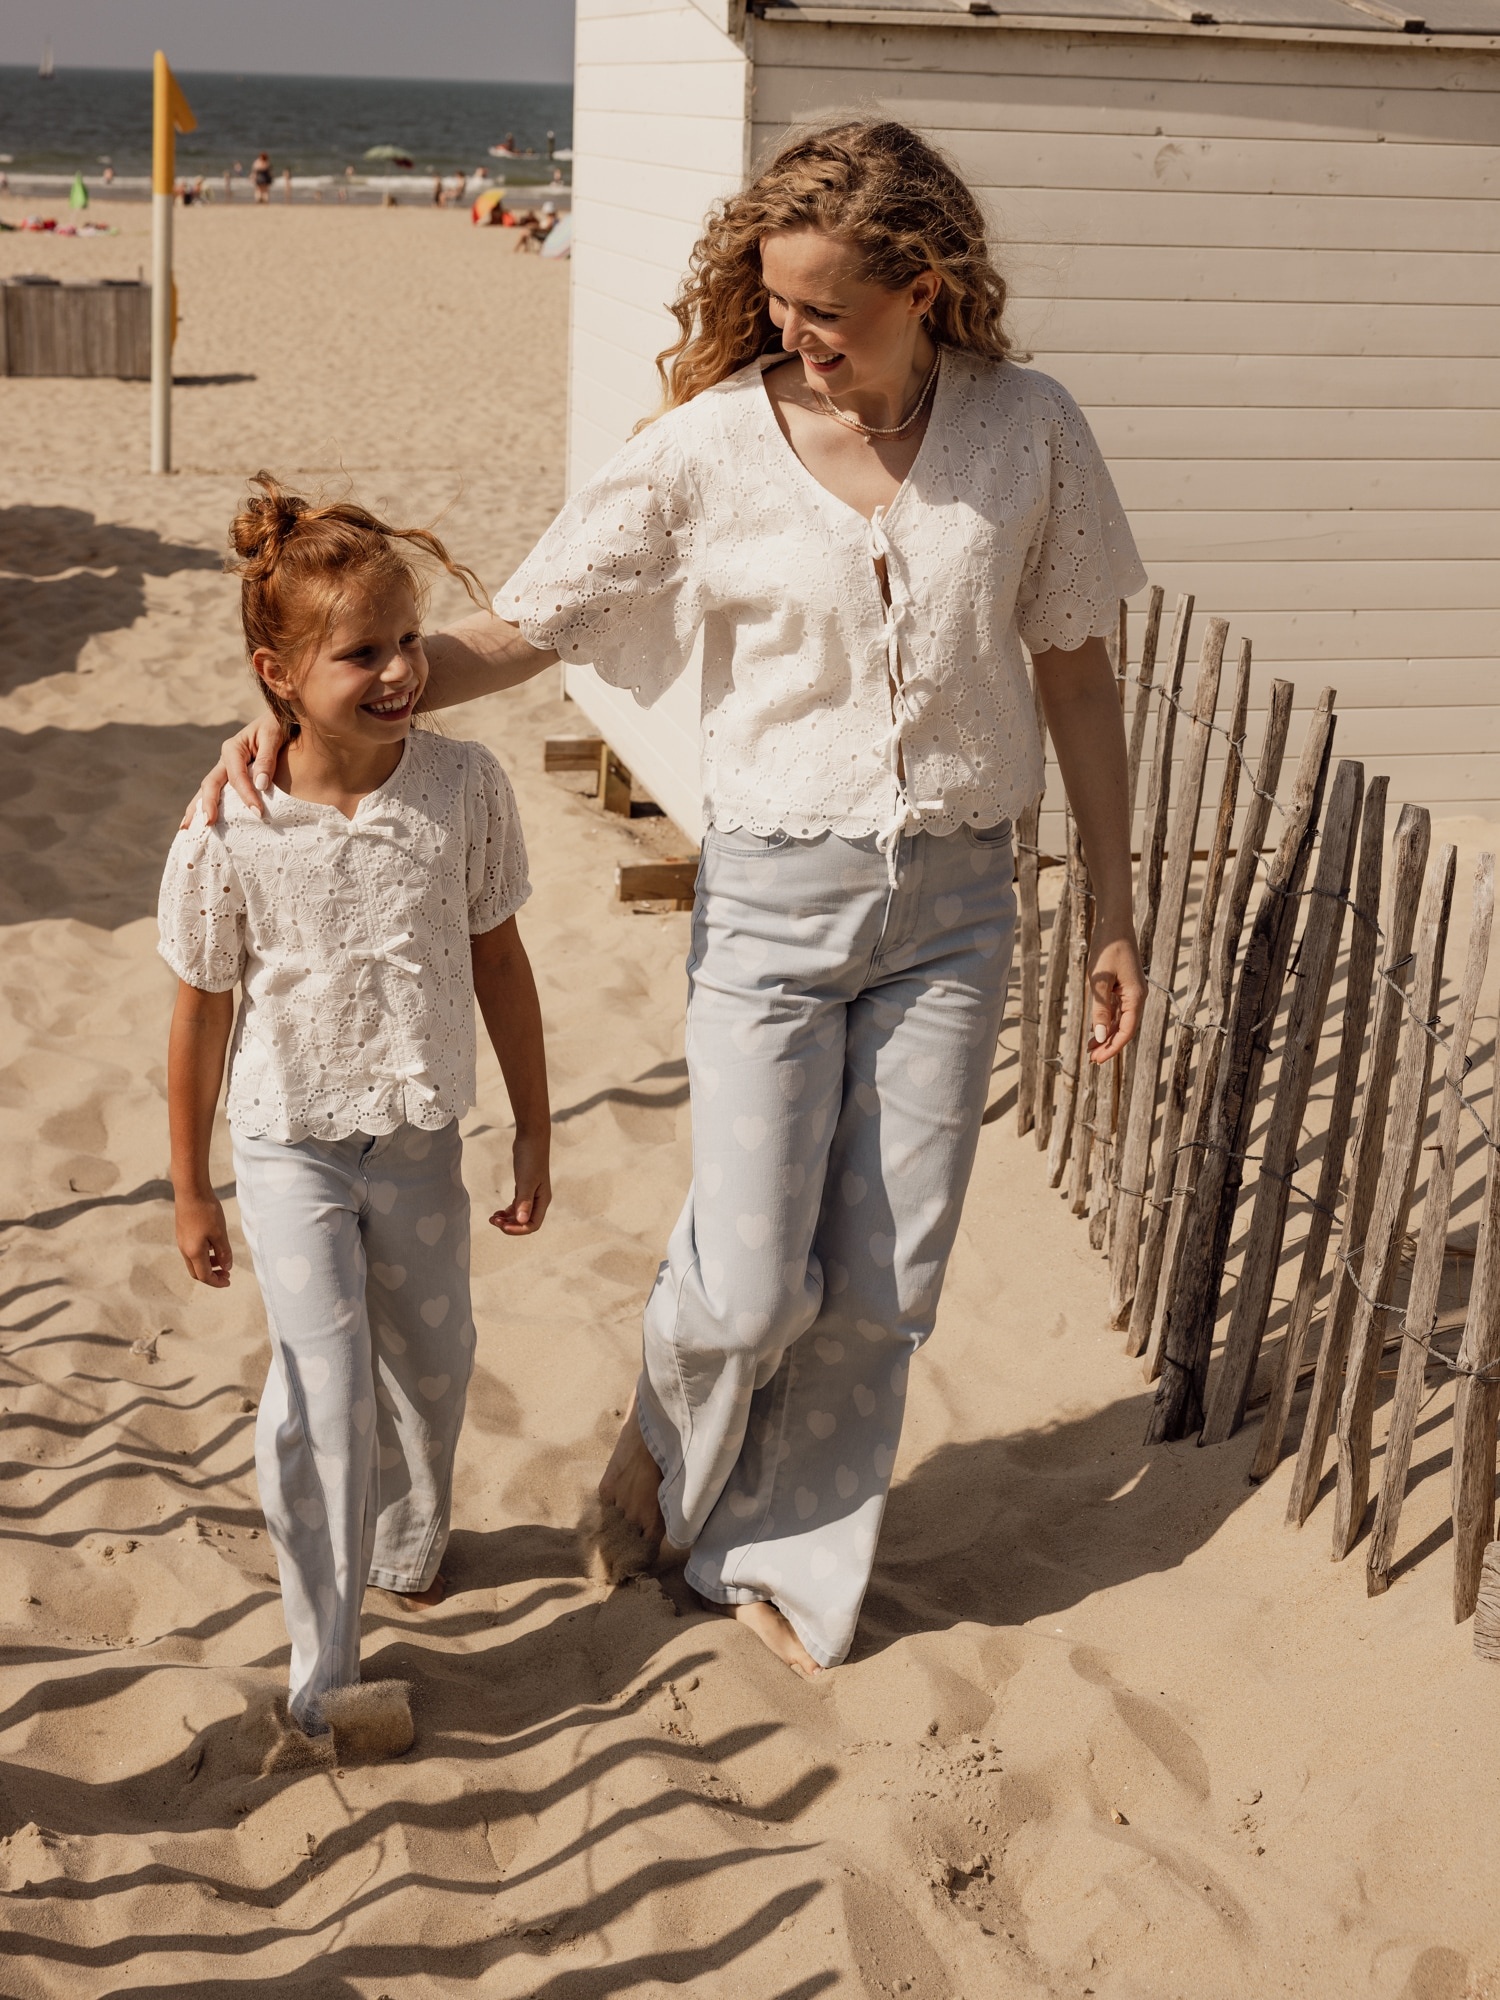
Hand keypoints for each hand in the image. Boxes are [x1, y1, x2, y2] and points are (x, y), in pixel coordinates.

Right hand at [176, 1193, 232, 1286]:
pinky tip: (214, 1246)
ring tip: (222, 1260)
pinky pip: (192, 1251)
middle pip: (196, 1272)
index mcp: (194, 1252)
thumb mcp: (220, 1233)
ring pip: (194, 1261)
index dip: (217, 1282)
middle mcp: (185, 1249)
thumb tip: (227, 1267)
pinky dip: (203, 1255)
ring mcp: (182, 1241)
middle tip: (226, 1273)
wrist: (190, 1191)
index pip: (204, 1276)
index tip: (228, 1281)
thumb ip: (223, 1252)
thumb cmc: (206, 1211)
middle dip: (211, 1276)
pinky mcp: (182, 1233)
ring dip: (208, 1265)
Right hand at [179, 715, 285, 827]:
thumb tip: (260, 785)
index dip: (246, 795)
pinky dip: (204, 806)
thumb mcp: (274, 736)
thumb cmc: (278, 725)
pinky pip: (215, 792)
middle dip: (208, 805)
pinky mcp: (229, 775)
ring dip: (197, 809)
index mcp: (233, 748)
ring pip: (207, 790)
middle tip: (208, 825)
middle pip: (211, 784)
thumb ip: (266, 759)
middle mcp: (224, 759)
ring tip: (188, 830)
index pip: (237, 776)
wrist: (280, 718)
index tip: (258, 813)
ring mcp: (224, 768)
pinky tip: (198, 822)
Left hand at [490, 1129, 550, 1234]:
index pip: (533, 1224)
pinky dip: (507, 1211)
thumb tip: (521, 1221)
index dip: (518, 1229)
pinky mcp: (524, 1187)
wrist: (531, 1138)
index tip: (502, 1226)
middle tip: (494, 1221)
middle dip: (510, 1225)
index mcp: (543, 1200)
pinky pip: (516, 1206)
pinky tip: (497, 1212)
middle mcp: (539, 1200)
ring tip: (492, 1218)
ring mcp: (532, 1194)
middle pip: (525, 1222)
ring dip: (507, 1219)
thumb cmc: (531, 1158)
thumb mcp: (526, 1181)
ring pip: (520, 1215)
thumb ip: (524, 1201)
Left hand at [1087, 922, 1144, 1065]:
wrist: (1114, 923)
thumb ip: (1099, 1010)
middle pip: (1124, 1028)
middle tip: (1092, 1059)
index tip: (1097, 1060)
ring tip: (1090, 1049)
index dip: (1112, 1048)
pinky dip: (1106, 1020)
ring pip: (1120, 1020)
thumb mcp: (1099, 982)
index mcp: (1136, 997)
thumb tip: (1098, 1037)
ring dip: (1106, 1034)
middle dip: (1108, 1045)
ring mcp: (1132, 991)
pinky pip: (1117, 1009)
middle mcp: (1137, 996)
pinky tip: (1095, 1029)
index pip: (1126, 1031)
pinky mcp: (1125, 985)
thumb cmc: (1107, 949)